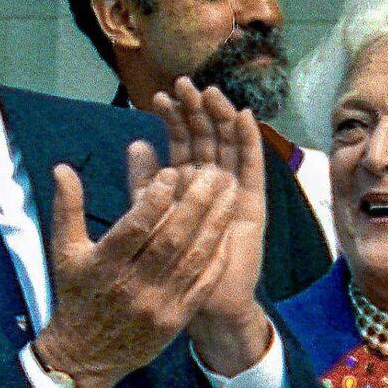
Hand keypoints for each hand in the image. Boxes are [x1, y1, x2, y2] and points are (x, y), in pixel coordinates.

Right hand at [34, 161, 236, 387]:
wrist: (84, 355)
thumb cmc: (76, 295)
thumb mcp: (64, 251)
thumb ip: (67, 207)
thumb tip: (62, 167)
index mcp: (103, 264)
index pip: (135, 226)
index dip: (155, 198)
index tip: (172, 172)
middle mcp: (131, 285)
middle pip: (170, 239)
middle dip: (195, 203)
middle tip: (212, 173)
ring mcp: (156, 305)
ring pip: (191, 259)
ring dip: (214, 225)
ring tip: (228, 195)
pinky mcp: (173, 321)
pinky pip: (200, 286)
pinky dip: (215, 259)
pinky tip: (227, 235)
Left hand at [149, 79, 272, 375]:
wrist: (198, 304)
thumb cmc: (169, 264)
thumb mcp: (150, 217)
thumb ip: (144, 182)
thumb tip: (136, 143)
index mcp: (187, 184)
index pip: (182, 142)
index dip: (174, 119)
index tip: (159, 97)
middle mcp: (212, 183)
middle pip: (207, 137)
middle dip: (197, 110)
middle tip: (185, 83)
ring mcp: (233, 191)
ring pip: (228, 146)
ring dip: (220, 117)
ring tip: (210, 92)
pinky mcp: (251, 204)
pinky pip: (251, 167)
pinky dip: (248, 141)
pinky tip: (242, 116)